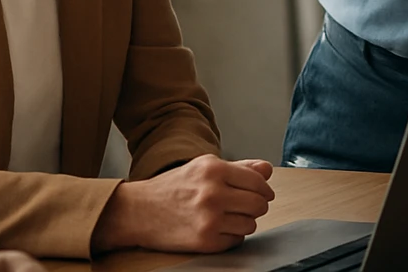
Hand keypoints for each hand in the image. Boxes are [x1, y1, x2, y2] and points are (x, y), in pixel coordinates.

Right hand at [93, 155, 275, 253]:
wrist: (140, 211)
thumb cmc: (173, 187)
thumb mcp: (204, 167)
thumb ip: (239, 167)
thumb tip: (267, 170)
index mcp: (214, 169)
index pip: (258, 181)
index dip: (264, 189)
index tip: (263, 193)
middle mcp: (213, 193)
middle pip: (259, 204)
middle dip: (256, 206)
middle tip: (246, 206)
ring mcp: (209, 219)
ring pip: (251, 224)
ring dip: (244, 222)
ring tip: (228, 216)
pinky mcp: (205, 241)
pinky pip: (236, 240)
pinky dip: (231, 235)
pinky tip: (217, 228)